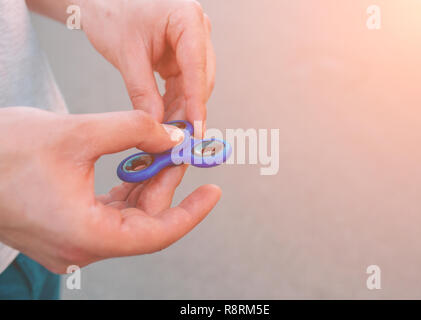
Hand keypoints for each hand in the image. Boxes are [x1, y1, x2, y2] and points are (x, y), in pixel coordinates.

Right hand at [0, 107, 220, 272]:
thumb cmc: (3, 152)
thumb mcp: (78, 132)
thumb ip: (134, 130)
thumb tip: (169, 136)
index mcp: (88, 236)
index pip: (158, 234)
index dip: (191, 212)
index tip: (213, 192)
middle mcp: (82, 247)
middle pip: (144, 219)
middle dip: (165, 183)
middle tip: (180, 150)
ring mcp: (72, 240)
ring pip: (127, 214)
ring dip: (145, 183)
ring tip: (160, 150)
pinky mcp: (64, 226)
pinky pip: (107, 211)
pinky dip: (125, 189)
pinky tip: (135, 163)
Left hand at [79, 0, 214, 134]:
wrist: (100, 1)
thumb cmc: (111, 11)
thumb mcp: (127, 54)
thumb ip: (143, 92)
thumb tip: (157, 124)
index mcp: (187, 18)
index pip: (197, 67)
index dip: (197, 101)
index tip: (195, 129)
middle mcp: (196, 29)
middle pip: (201, 78)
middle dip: (189, 109)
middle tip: (176, 136)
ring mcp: (191, 42)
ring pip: (194, 85)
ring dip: (182, 109)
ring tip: (167, 131)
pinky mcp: (182, 55)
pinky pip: (183, 83)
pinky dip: (175, 101)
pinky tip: (165, 118)